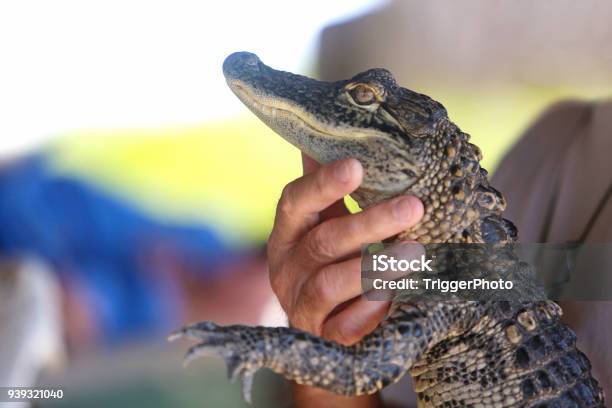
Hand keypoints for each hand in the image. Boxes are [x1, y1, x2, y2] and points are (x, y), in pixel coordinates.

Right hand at [267, 154, 423, 406]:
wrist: (319, 328)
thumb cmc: (327, 262)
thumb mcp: (324, 223)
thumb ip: (327, 187)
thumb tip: (332, 132)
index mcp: (287, 233)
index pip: (295, 202)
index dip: (323, 184)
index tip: (357, 166)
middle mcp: (287, 267)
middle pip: (324, 242)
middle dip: (370, 223)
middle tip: (414, 206)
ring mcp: (301, 304)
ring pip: (333, 283)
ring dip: (377, 266)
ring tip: (417, 251)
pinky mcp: (321, 336)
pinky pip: (345, 324)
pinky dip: (372, 309)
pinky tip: (399, 296)